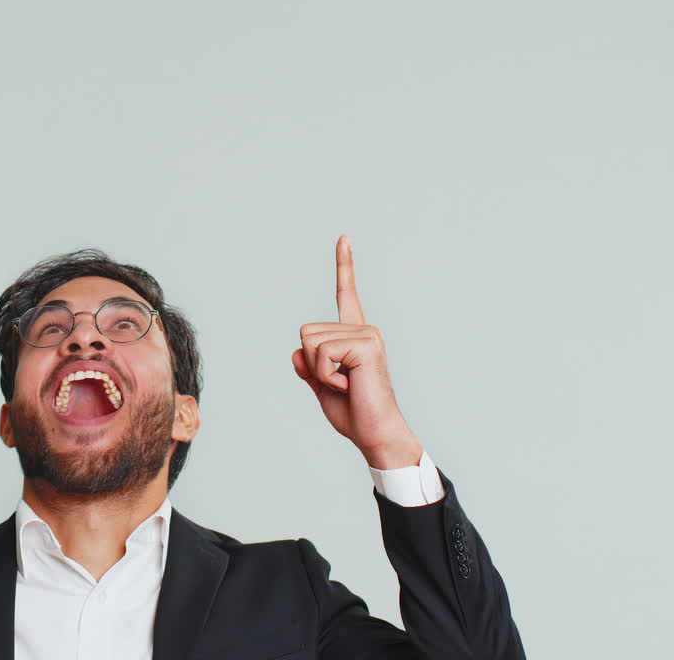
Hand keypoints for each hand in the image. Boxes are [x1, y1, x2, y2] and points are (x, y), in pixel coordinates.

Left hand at [291, 235, 421, 468]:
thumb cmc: (353, 412)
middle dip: (311, 364)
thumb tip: (298, 352)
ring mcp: (368, 335)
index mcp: (354, 335)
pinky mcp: (367, 345)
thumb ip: (307, 368)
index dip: (344, 266)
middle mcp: (364, 329)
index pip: (346, 294)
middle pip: (305, 331)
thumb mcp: (320, 386)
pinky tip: (348, 385)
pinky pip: (322, 353)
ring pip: (310, 342)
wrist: (375, 435)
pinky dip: (326, 375)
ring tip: (345, 385)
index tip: (344, 238)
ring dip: (319, 372)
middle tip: (339, 383)